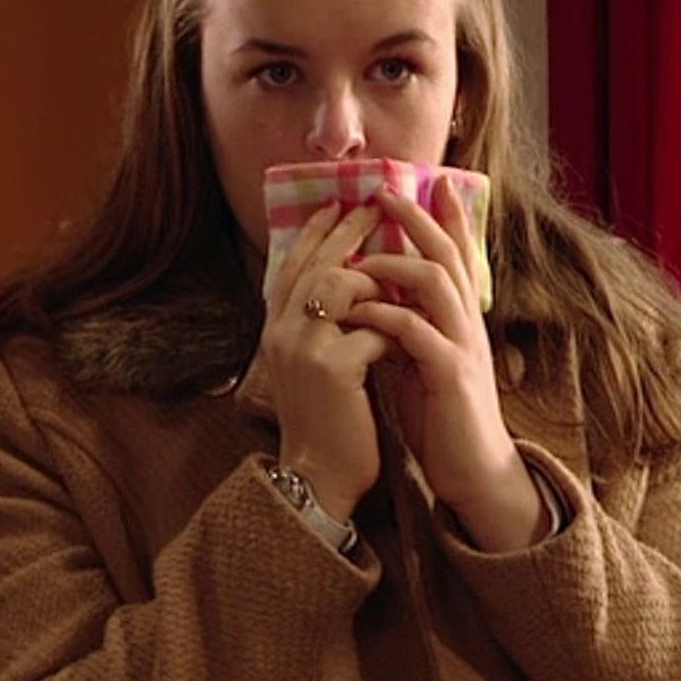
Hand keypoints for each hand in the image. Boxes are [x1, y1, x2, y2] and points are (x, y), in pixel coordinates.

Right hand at [260, 200, 394, 522]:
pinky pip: (373, 326)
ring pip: (343, 284)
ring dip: (376, 280)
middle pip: (316, 262)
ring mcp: (304, 347)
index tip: (337, 203)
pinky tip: (405, 341)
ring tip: (398, 281)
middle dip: (349, 230)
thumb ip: (318, 326)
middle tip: (376, 205)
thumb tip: (346, 281)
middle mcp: (281, 332)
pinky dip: (394, 329)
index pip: (291, 264)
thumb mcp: (309, 365)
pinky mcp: (333, 368)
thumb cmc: (325, 422)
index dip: (314, 232)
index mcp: (274, 329)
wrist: (319, 476)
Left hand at [342, 183, 548, 550]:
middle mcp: (467, 323)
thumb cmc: (441, 414)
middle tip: (385, 189)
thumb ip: (409, 324)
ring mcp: (462, 347)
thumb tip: (378, 294)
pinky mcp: (451, 376)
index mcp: (460, 318)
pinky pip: (417, 332)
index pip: (456, 254)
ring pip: (437, 284)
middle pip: (448, 254)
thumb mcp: (422, 358)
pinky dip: (385, 316)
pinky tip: (358, 312)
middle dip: (417, 219)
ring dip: (396, 263)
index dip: (444, 216)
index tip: (427, 180)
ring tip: (360, 256)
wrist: (473, 471)